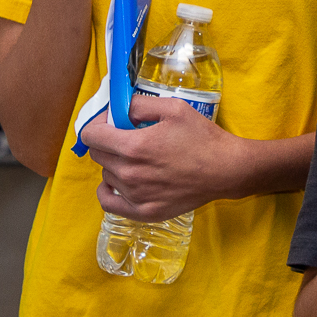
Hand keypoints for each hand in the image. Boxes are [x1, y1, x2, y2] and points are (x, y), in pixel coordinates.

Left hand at [83, 92, 254, 219]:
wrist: (226, 169)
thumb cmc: (202, 137)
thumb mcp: (173, 108)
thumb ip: (138, 105)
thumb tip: (116, 109)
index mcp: (134, 146)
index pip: (91, 135)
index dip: (97, 124)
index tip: (109, 122)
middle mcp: (129, 173)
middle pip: (97, 154)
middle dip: (107, 142)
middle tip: (127, 137)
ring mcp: (135, 196)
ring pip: (106, 175)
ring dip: (115, 164)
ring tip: (138, 159)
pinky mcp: (143, 212)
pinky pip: (108, 202)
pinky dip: (107, 190)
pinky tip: (118, 181)